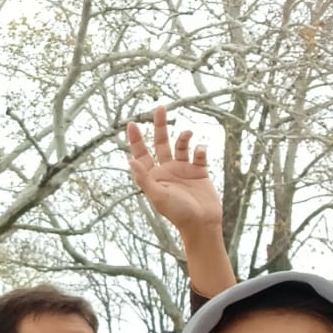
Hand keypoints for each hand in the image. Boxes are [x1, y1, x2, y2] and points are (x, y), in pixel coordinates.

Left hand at [127, 105, 221, 231]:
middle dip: (160, 126)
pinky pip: (199, 155)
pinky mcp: (200, 172)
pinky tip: (200, 151)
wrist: (202, 224)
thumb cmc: (177, 213)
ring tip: (188, 133)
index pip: (142, 153)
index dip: (136, 139)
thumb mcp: (158, 195)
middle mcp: (167, 170)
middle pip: (161, 143)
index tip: (132, 123)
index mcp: (154, 176)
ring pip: (181, 146)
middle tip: (160, 108)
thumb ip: (144, 178)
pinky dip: (200, 149)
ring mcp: (184, 170)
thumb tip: (130, 160)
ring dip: (184, 137)